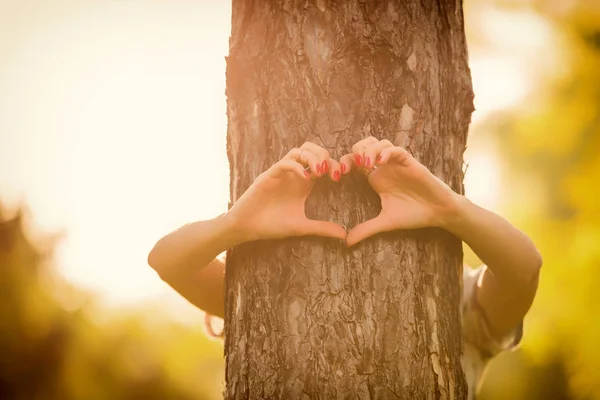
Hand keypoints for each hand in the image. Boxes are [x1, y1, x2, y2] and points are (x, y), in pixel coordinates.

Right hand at [228, 142, 345, 241]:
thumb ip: (322, 228)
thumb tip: (344, 235)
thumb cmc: (272, 226)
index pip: (321, 162)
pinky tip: (305, 178)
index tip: (339, 177)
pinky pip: (284, 163)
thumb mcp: (302, 227)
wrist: (248, 228)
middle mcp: (294, 174)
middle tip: (330, 172)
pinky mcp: (269, 176)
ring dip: (312, 157)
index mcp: (303, 183)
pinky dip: (297, 166)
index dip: (333, 165)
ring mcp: (281, 173)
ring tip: (319, 172)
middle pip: (311, 149)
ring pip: (298, 151)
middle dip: (324, 155)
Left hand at [341, 137, 458, 246]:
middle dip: (355, 151)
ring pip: (380, 143)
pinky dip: (387, 152)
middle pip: (365, 145)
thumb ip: (366, 229)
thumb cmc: (413, 215)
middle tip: (349, 166)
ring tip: (365, 163)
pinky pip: (397, 150)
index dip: (345, 163)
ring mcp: (397, 163)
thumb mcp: (386, 222)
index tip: (337, 175)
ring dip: (370, 149)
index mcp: (376, 178)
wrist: (438, 213)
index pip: (355, 161)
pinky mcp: (410, 162)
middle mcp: (385, 168)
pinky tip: (380, 162)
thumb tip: (346, 243)